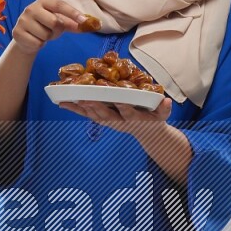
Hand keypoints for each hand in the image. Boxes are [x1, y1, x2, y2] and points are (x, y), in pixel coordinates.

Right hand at [12, 0, 89, 57]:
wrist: (25, 38)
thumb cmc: (45, 26)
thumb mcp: (59, 23)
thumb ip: (72, 23)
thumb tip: (89, 24)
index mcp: (43, 2)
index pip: (59, 5)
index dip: (72, 12)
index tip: (84, 20)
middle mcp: (31, 8)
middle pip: (54, 22)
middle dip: (58, 30)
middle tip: (53, 31)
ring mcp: (23, 20)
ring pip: (45, 35)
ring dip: (48, 38)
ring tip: (42, 35)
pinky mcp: (17, 32)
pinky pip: (37, 43)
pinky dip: (39, 45)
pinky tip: (35, 40)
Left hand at [56, 93, 173, 138]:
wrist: (146, 131)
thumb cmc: (154, 119)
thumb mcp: (162, 114)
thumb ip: (164, 109)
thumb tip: (167, 101)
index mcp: (134, 118)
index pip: (127, 112)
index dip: (122, 106)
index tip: (117, 99)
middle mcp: (119, 121)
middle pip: (105, 115)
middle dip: (95, 107)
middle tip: (84, 99)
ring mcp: (109, 121)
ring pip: (93, 115)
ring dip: (80, 108)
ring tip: (66, 100)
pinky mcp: (103, 120)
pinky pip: (88, 115)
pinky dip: (76, 109)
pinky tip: (62, 103)